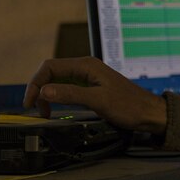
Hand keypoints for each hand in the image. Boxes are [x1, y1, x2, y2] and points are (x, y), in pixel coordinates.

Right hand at [23, 57, 166, 133]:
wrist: (149, 113)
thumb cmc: (129, 106)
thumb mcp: (98, 100)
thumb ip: (70, 94)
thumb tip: (44, 91)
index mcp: (86, 66)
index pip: (50, 67)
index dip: (35, 83)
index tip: (29, 102)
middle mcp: (85, 68)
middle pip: (51, 73)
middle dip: (39, 89)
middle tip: (35, 110)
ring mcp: (88, 77)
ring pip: (58, 81)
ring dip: (47, 95)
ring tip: (45, 113)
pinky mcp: (91, 88)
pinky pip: (67, 89)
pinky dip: (57, 98)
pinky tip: (55, 109)